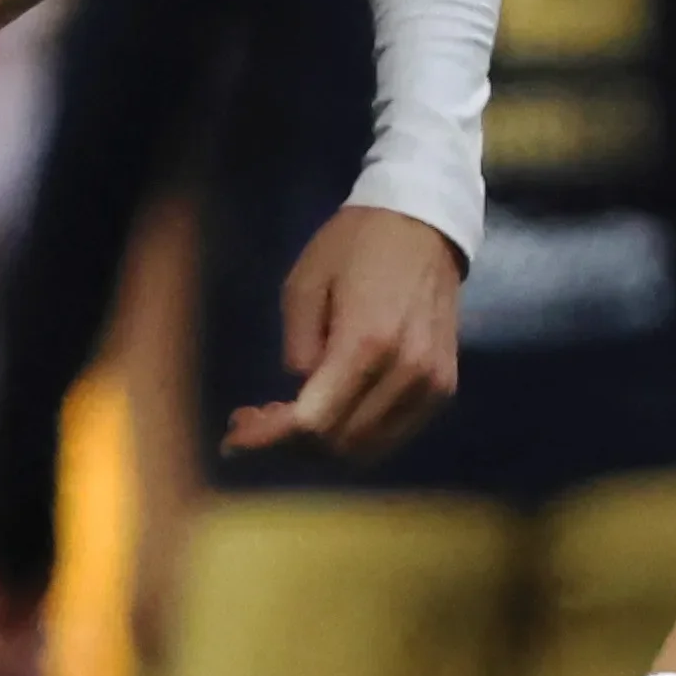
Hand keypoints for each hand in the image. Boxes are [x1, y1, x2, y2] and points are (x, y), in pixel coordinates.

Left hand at [223, 203, 464, 459]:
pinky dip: (353, 437)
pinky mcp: (443, 389)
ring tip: (287, 418)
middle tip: (255, 420)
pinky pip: (391, 436)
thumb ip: (297, 348)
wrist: (425, 225)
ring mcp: (431, 385)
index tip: (232, 438)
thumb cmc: (355, 246)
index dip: (267, 439)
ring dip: (319, 448)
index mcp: (367, 343)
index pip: (313, 423)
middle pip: (338, 445)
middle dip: (287, 444)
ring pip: (365, 450)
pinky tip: (328, 413)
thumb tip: (298, 398)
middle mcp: (406, 373)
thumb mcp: (303, 285)